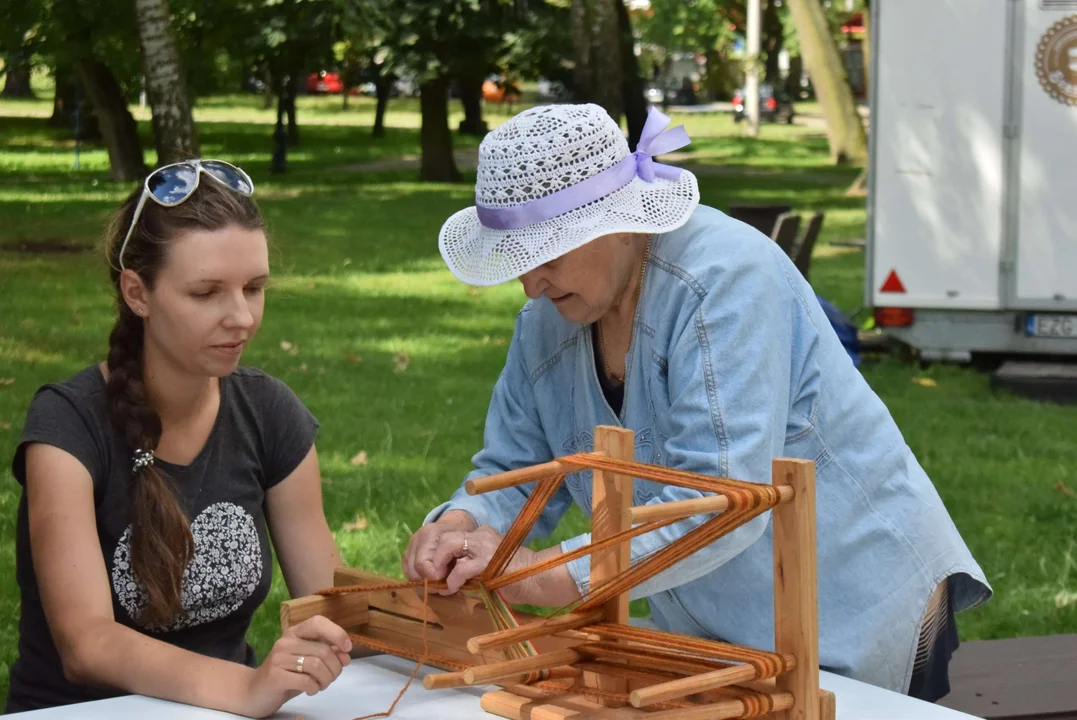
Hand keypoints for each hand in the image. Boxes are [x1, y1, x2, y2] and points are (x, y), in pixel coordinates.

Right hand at [241, 615, 351, 717]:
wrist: (253, 692)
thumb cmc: (285, 675)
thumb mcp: (308, 662)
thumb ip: (326, 655)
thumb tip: (345, 655)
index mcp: (295, 632)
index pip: (318, 622)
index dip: (337, 633)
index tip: (347, 648)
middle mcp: (286, 641)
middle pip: (323, 650)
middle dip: (335, 668)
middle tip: (331, 677)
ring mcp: (279, 657)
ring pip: (317, 665)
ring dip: (326, 679)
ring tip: (321, 685)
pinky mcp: (275, 675)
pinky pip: (306, 680)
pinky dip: (315, 687)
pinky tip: (311, 690)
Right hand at [402, 510, 477, 586]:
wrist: (454, 524)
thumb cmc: (461, 536)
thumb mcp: (464, 546)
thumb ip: (458, 562)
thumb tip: (450, 585)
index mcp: (430, 534)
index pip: (422, 564)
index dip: (433, 578)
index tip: (446, 583)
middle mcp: (416, 538)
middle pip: (413, 570)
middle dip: (427, 582)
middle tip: (441, 588)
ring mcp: (410, 545)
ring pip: (409, 572)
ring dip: (422, 582)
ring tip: (436, 584)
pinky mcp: (407, 552)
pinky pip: (407, 570)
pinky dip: (418, 578)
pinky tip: (429, 579)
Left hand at [405, 520, 539, 600]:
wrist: (539, 580)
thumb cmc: (513, 578)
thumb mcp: (484, 568)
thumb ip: (465, 567)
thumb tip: (440, 578)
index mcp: (479, 535)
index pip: (446, 535)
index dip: (432, 552)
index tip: (427, 571)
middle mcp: (480, 534)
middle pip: (443, 536)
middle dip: (429, 557)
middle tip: (427, 577)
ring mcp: (485, 545)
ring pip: (448, 544)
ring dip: (437, 565)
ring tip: (437, 581)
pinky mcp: (489, 561)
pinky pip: (462, 567)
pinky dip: (452, 579)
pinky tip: (452, 589)